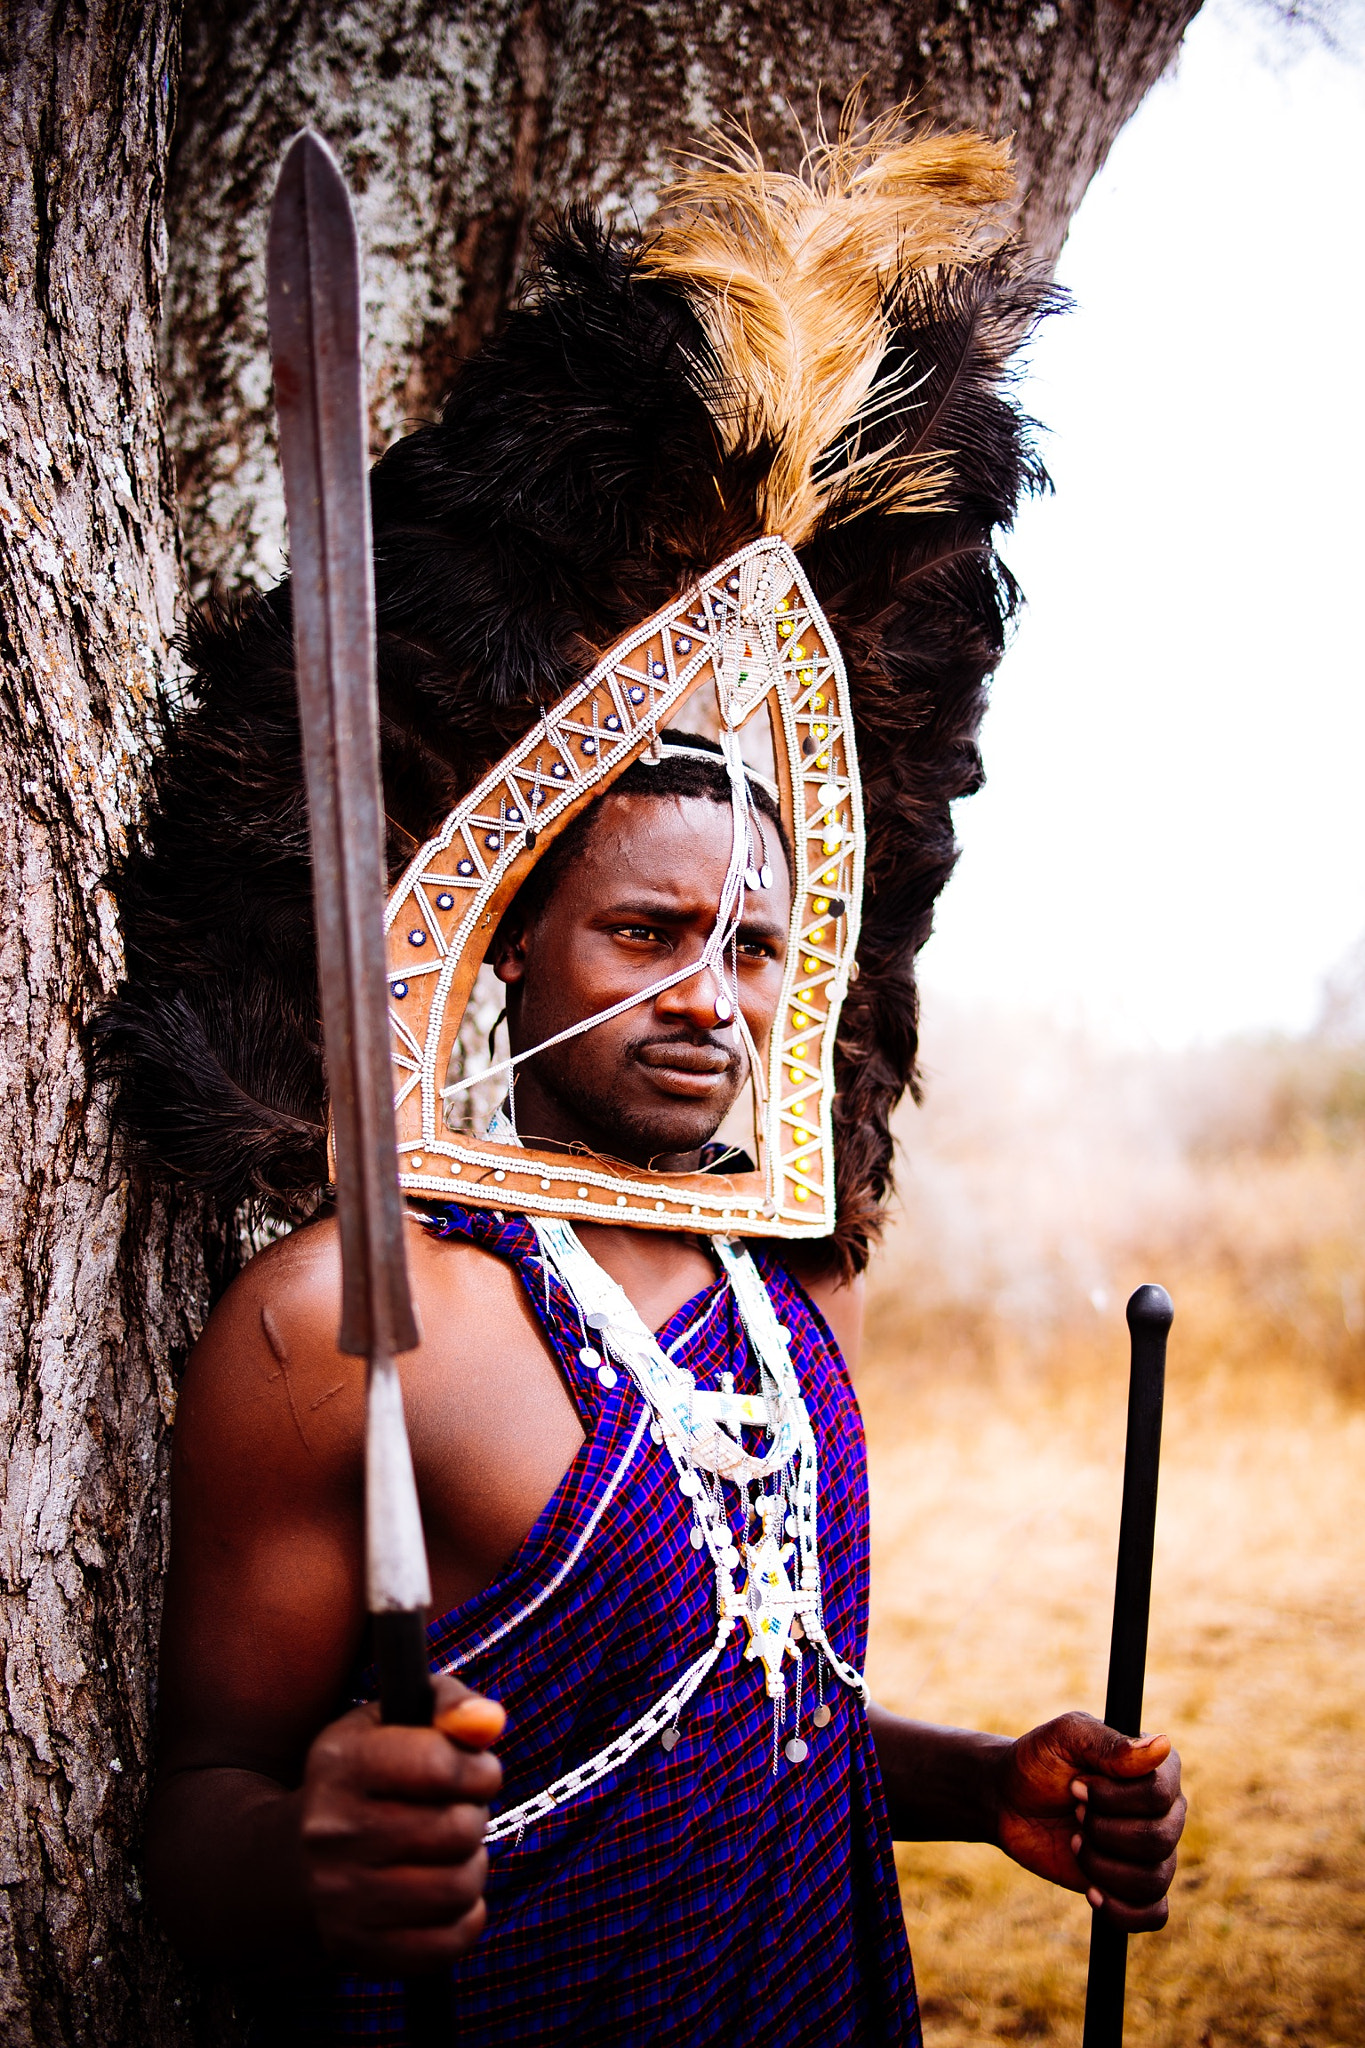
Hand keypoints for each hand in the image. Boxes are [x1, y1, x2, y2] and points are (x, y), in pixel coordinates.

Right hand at [299, 1675, 504, 1970]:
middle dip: (474, 1817)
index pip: (439, 1765)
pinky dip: (464, 1918)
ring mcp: (338, 1894)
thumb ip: (451, 1705)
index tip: (477, 1772)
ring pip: (456, 1888)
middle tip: (457, 1813)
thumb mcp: (396, 1718)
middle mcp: (330, 1829)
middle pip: (456, 1829)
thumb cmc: (367, 1777)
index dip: (479, 1769)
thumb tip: (490, 1723)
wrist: (289, 1861)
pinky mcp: (355, 1947)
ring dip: (471, 1867)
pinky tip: (444, 1894)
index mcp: (341, 1762)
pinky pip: (446, 1943)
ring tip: (450, 1853)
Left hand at [995, 1710, 1184, 1930]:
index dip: (1111, 1798)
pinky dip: (1121, 1910)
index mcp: (1158, 1767)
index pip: (1159, 1794)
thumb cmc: (1039, 1762)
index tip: (1076, 1786)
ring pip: (1154, 1878)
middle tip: (1074, 1812)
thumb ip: (1109, 1742)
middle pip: (1158, 1839)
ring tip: (1075, 1842)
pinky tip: (1091, 1890)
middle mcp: (1165, 1810)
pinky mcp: (1136, 1887)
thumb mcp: (1065, 1737)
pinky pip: (1153, 1913)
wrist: (1009, 1802)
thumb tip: (1162, 1746)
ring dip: (1101, 1865)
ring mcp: (1154, 1851)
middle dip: (1102, 1830)